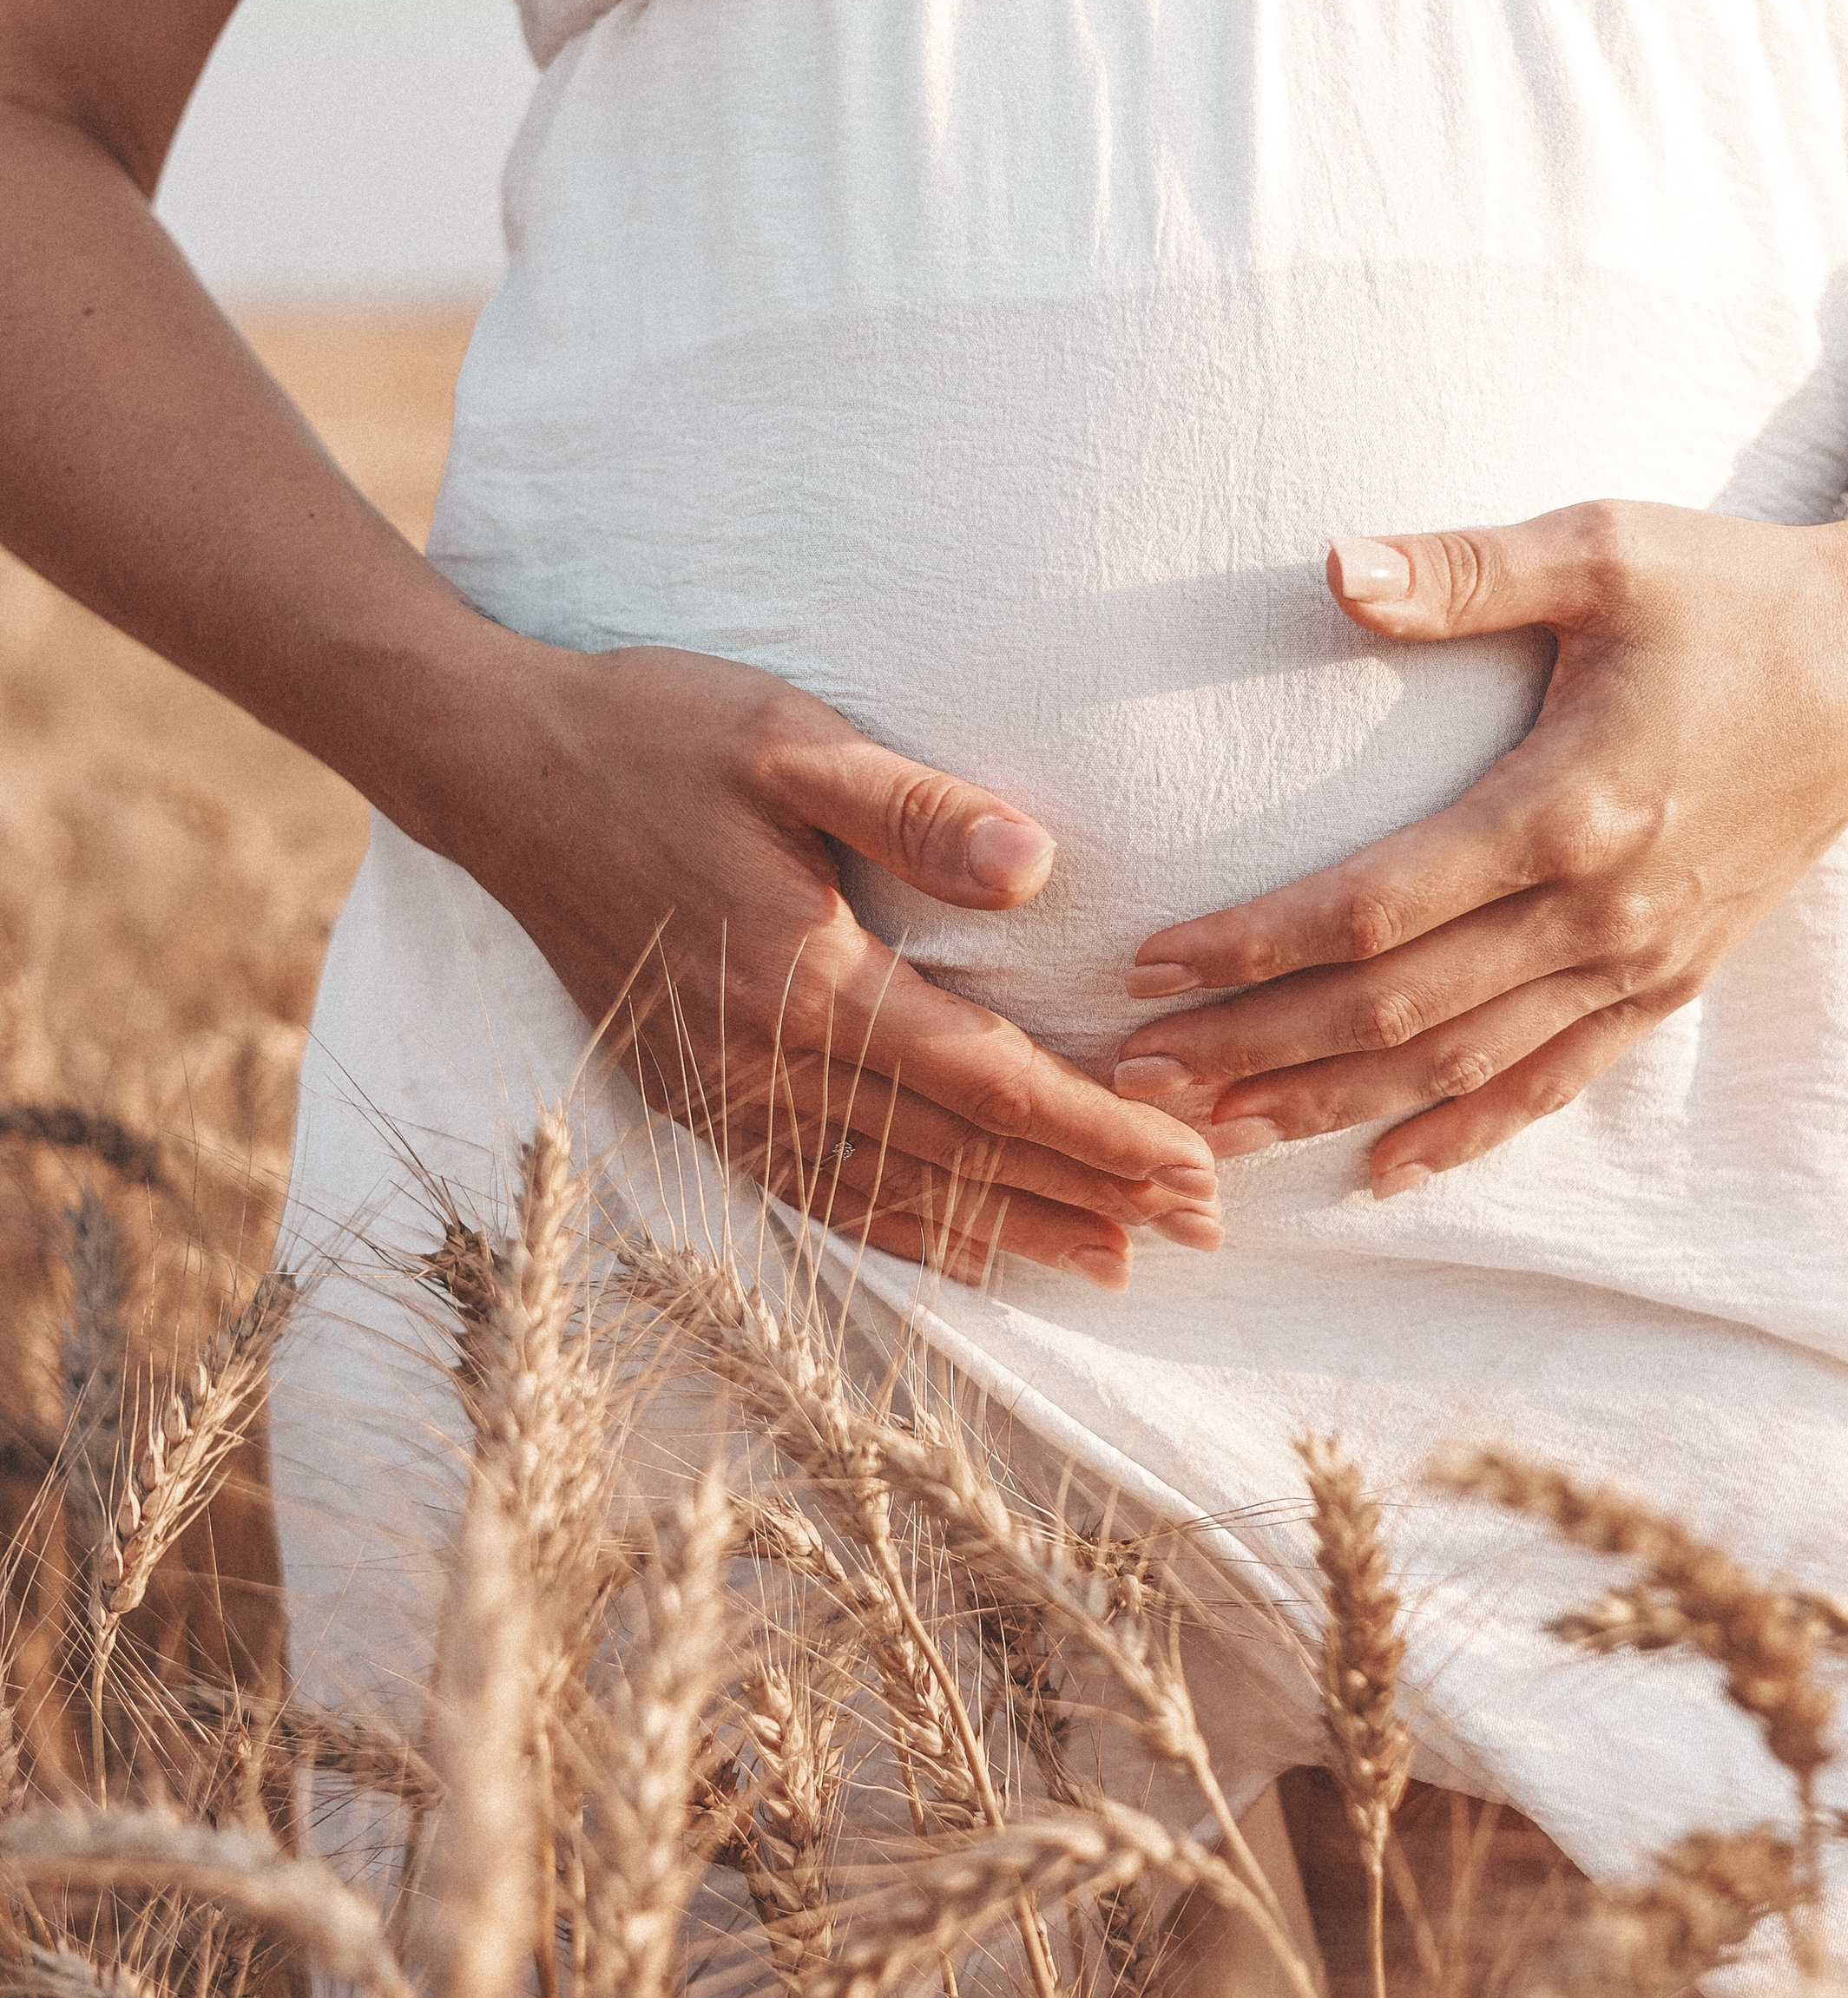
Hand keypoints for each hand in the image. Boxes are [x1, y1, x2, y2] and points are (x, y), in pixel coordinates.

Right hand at [450, 642, 1221, 1285]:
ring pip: (893, 1195)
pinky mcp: (692, 1096)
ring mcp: (723, 1093)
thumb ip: (915, 807)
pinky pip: (813, 1193)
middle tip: (1200, 1228)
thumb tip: (1037, 868)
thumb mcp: (789, 739)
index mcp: (808, 978)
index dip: (1099, 1133)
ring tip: (1113, 1261)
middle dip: (1088, 1196)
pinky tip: (962, 1250)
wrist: (498, 772)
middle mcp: (766, 1061)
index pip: (992, 1082)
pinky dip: (900, 1232)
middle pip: (960, 1157)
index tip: (1193, 1162)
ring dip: (1010, 1231)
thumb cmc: (653, 737)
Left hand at [1107, 495, 1847, 1195]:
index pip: (1376, 906)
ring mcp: (1638, 959)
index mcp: (1567, 807)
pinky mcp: (1668, 980)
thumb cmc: (1732, 592)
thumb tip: (1333, 570)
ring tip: (1216, 1139)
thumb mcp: (1602, 547)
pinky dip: (1465, 1132)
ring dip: (1331, 1108)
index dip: (1257, 944)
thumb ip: (1463, 569)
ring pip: (1460, 1066)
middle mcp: (1600, 909)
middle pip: (1396, 1011)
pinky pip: (1552, 1080)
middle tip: (1137, 1078)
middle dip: (1256, 1051)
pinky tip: (1383, 1170)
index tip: (1152, 963)